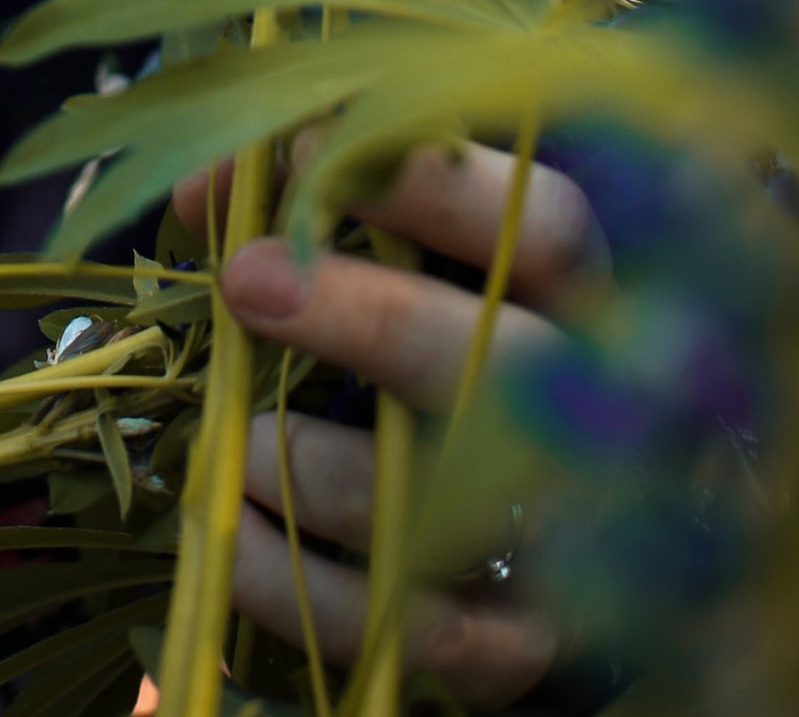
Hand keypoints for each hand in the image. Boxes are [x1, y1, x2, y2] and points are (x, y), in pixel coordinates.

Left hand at [167, 138, 605, 703]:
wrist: (542, 528)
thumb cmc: (452, 345)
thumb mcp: (417, 255)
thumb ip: (324, 201)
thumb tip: (201, 181)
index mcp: (582, 296)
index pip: (550, 223)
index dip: (429, 183)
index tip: (299, 156)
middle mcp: (596, 412)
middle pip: (514, 363)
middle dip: (373, 316)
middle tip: (246, 278)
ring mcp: (570, 537)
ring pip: (462, 508)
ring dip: (319, 469)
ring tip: (230, 441)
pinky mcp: (524, 643)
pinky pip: (421, 634)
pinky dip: (305, 589)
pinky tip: (236, 532)